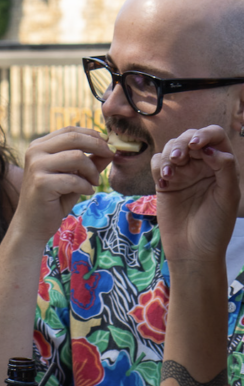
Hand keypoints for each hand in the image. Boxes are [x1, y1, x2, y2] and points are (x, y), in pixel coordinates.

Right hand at [12, 127, 113, 244]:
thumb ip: (89, 160)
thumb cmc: (53, 199)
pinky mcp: (41, 183)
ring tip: (94, 182)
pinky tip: (86, 192)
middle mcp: (34, 152)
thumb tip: (110, 147)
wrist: (32, 224)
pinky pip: (74, 179)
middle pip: (74, 138)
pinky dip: (86, 186)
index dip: (92, 134)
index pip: (70, 130)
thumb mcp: (74, 175)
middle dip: (98, 145)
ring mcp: (36, 166)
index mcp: (39, 146)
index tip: (108, 145)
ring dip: (92, 170)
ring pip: (76, 157)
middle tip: (111, 155)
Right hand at [151, 125, 239, 263]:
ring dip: (168, 154)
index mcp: (221, 166)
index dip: (205, 135)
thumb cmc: (216, 226)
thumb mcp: (228, 196)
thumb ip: (224, 169)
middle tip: (180, 159)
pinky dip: (158, 166)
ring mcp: (182, 174)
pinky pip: (157, 164)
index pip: (215, 137)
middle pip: (189, 138)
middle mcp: (202, 166)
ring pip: (170, 148)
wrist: (193, 250)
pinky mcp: (164, 183)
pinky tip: (164, 180)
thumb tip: (211, 149)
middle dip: (182, 144)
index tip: (196, 146)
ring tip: (170, 172)